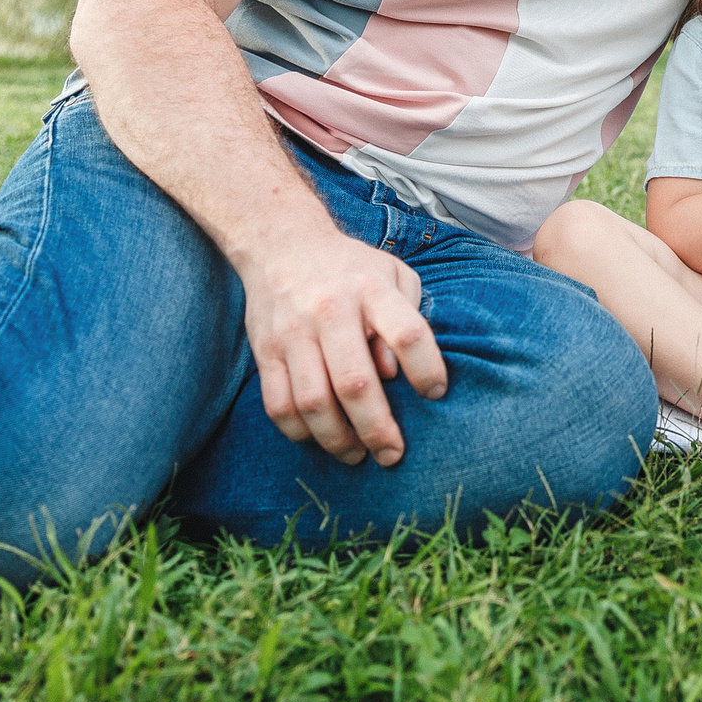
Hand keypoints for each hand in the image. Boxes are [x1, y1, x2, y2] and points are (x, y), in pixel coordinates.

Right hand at [238, 230, 447, 466]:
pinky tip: (319, 438)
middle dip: (377, 428)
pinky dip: (299, 431)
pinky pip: (278, 404)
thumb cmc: (351, 269)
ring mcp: (293, 333)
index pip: (407, 334)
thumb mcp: (393, 276)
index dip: (427, 370)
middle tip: (392, 454)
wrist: (283, 246)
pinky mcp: (265, 351)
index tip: (435, 393)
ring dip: (337, 440)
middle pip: (355, 383)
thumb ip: (407, 317)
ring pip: (312, 402)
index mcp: (371, 290)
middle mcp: (330, 311)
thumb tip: (394, 374)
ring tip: (357, 455)